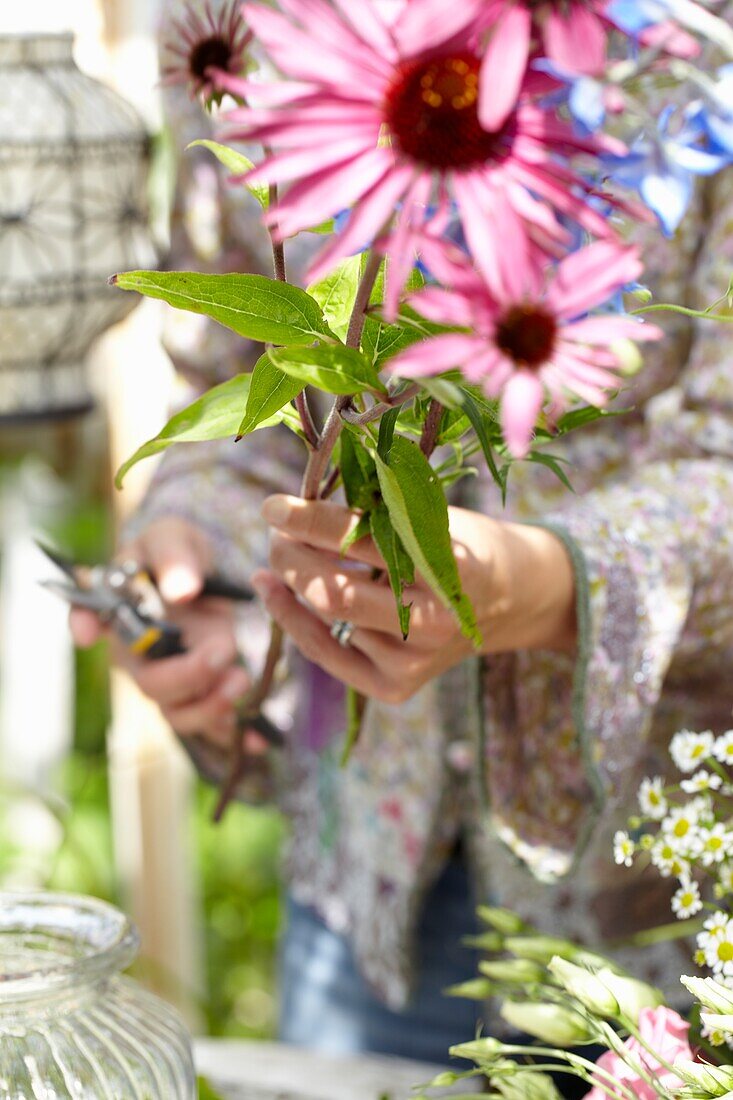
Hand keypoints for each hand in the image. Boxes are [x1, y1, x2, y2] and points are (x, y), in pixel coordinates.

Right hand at [70, 517, 262, 752]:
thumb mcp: (173, 538)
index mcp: (121, 611)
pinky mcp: (200, 688)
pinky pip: (211, 722)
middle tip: (223, 652)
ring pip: (179, 712)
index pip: (89, 619)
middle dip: (188, 676)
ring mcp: (169, 676)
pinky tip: (259, 742)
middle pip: (152, 683)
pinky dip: (236, 736)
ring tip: (241, 681)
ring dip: (211, 708)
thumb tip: (181, 590)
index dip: (84, 625)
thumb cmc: (175, 551)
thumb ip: (174, 558)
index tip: (90, 633)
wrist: (201, 571)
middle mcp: (138, 653)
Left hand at [253, 495, 576, 705]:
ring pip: (325, 618)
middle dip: (289, 557)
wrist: (510, 599)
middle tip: (274, 532)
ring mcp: (415, 660)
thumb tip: (293, 509)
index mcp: (447, 566)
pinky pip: (325, 652)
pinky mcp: (396, 686)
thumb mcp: (430, 514)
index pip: (361, 541)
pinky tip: (273, 591)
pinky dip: (292, 618)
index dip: (308, 522)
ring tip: (285, 552)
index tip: (272, 506)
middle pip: (332, 592)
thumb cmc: (458, 543)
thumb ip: (374, 511)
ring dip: (291, 580)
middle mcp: (433, 620)